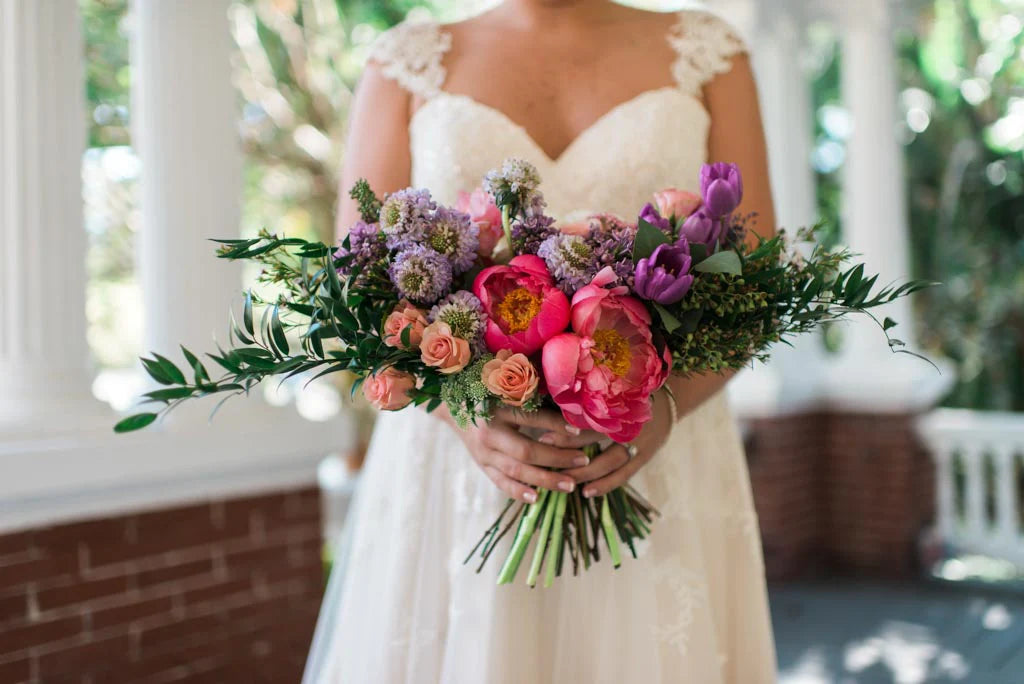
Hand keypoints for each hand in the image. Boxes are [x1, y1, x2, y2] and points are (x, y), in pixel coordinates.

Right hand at [446, 407, 590, 503]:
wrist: (454, 409)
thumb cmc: (489, 396)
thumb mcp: (508, 393)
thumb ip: (533, 400)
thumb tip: (570, 409)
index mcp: (497, 408)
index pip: (531, 418)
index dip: (556, 425)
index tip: (579, 431)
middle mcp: (489, 432)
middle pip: (526, 450)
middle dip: (556, 458)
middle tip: (583, 462)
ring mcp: (483, 452)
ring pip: (516, 471)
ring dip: (545, 479)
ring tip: (569, 485)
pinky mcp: (482, 465)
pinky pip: (501, 482)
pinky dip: (519, 492)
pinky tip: (537, 498)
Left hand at [556, 391, 674, 497]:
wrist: (670, 402)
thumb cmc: (632, 395)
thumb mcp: (614, 392)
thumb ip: (589, 400)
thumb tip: (552, 407)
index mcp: (619, 404)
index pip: (589, 419)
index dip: (566, 430)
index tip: (543, 437)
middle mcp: (630, 423)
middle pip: (597, 441)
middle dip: (570, 454)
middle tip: (546, 463)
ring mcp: (640, 441)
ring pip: (610, 462)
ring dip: (586, 474)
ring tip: (563, 481)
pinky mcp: (645, 456)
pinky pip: (625, 474)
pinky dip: (606, 484)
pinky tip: (588, 492)